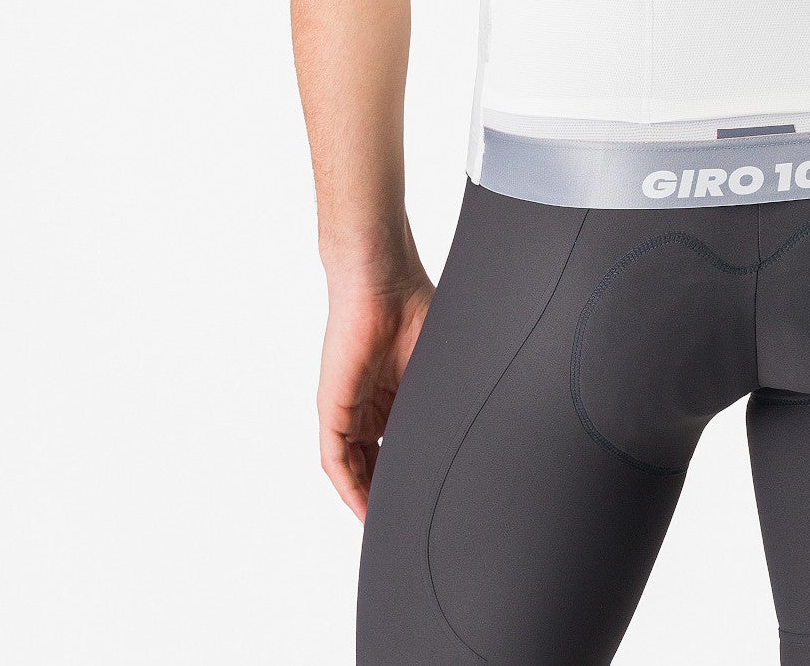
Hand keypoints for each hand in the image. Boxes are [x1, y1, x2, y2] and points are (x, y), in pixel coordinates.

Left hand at [317, 265, 433, 519]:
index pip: (400, 448)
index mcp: (396, 395)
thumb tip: (475, 434)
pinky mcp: (333, 410)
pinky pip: (336, 461)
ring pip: (356, 469)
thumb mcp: (438, 367)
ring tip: (390, 526)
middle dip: (389, 495)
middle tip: (409, 523)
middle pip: (376, 465)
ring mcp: (350, 410)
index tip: (428, 501)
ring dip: (369, 499)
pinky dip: (350, 489)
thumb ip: (444, 401)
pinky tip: (366, 510)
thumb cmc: (415, 308)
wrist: (383, 282)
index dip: (411, 475)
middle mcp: (370, 407)